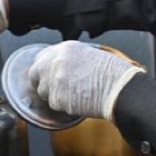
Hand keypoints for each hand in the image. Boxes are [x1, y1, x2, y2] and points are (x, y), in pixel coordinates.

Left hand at [28, 41, 143, 120]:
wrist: (120, 88)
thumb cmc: (113, 73)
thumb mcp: (90, 55)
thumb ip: (69, 59)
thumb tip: (60, 68)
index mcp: (65, 48)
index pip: (41, 57)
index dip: (43, 68)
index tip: (44, 75)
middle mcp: (56, 61)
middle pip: (35, 73)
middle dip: (40, 82)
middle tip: (51, 89)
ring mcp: (55, 80)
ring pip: (43, 91)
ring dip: (53, 95)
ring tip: (73, 95)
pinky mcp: (58, 97)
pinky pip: (53, 104)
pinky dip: (63, 106)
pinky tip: (77, 101)